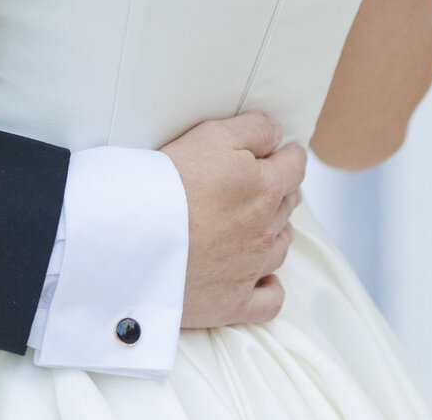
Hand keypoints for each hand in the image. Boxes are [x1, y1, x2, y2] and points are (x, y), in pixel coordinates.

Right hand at [161, 112, 304, 328]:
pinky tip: (262, 276)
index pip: (295, 165)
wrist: (137, 237)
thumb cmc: (169, 183)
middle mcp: (267, 230)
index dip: (287, 153)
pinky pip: (270, 300)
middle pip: (288, 204)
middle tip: (259, 180)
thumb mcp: (213, 135)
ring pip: (281, 246)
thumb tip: (278, 132)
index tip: (280, 151)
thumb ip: (254, 129)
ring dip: (274, 230)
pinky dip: (270, 286)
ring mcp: (253, 269)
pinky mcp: (234, 303)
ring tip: (254, 220)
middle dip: (279, 189)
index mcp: (266, 188)